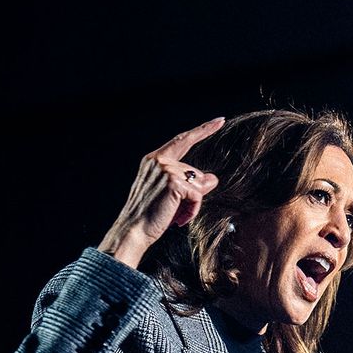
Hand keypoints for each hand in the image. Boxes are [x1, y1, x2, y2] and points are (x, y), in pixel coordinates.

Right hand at [98, 117, 224, 267]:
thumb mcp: (172, 197)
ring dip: (191, 204)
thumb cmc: (150, 216)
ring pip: (197, 185)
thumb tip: (214, 178)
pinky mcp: (173, 181)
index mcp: (154, 160)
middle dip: (193, 194)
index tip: (219, 121)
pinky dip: (192, 209)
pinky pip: (197, 195)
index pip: (183, 140)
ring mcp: (166, 169)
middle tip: (177, 211)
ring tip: (174, 215)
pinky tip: (179, 218)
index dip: (203, 130)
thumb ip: (192, 184)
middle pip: (195, 173)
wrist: (134, 231)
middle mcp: (159, 160)